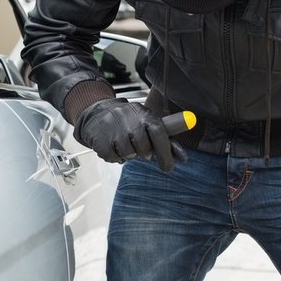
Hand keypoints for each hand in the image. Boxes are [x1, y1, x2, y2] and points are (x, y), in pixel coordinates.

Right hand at [73, 99, 187, 171]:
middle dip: (144, 153)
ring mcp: (112, 126)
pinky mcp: (99, 137)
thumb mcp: (147, 124)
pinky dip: (114, 157)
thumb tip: (183, 158)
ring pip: (128, 153)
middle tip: (140, 150)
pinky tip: (113, 146)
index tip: (167, 167)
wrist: (98, 113)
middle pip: (143, 147)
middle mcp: (128, 117)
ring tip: (124, 145)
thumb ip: (165, 140)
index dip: (165, 151)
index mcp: (144, 113)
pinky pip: (112, 157)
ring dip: (128, 155)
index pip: (158, 131)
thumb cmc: (129, 122)